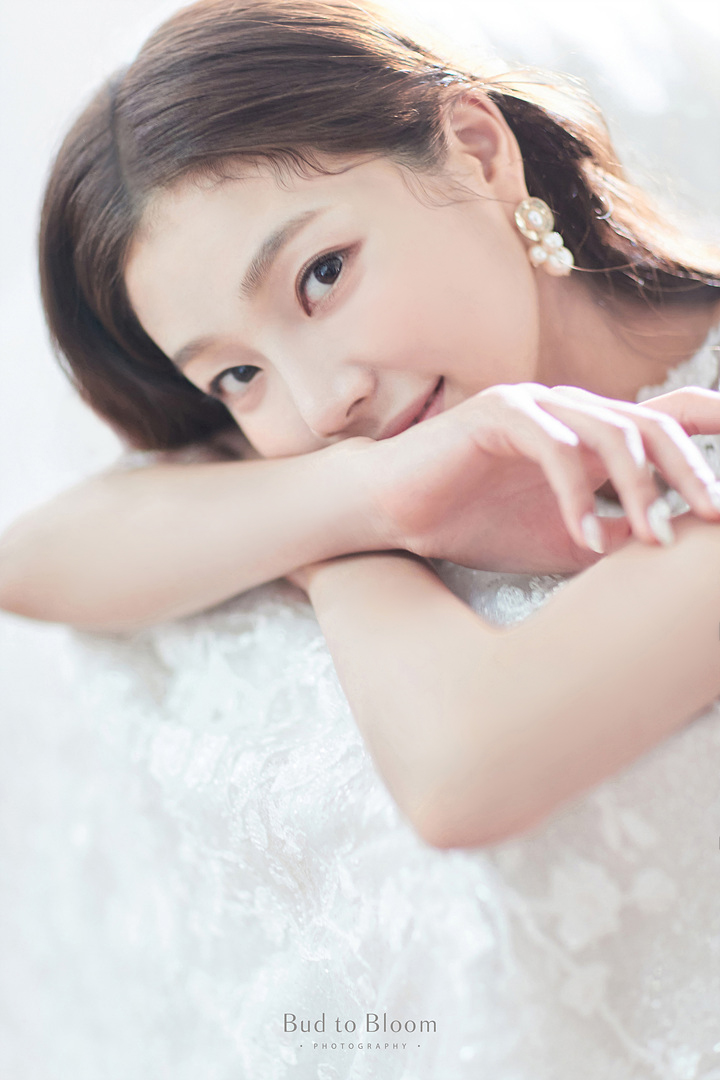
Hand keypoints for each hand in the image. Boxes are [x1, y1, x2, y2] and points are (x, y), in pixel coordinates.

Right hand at [356, 382, 719, 574]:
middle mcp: (574, 409)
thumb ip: (620, 537)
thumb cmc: (477, 524)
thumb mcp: (567, 542)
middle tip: (715, 519)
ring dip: (642, 489)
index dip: (716, 428)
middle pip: (658, 423)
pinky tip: (584, 538)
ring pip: (615, 432)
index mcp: (593, 434)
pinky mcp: (501, 414)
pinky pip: (557, 448)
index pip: (671, 418)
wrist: (397, 514)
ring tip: (655, 540)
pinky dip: (576, 496)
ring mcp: (539, 405)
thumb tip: (675, 554)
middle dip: (693, 472)